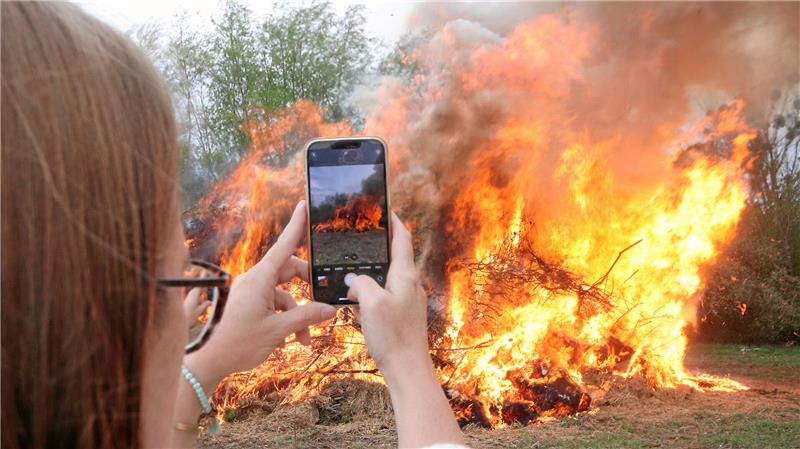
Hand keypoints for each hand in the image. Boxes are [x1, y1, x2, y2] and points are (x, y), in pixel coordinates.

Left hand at [186, 201, 335, 387]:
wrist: (207, 361)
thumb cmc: (238, 343)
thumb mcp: (277, 330)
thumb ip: (305, 317)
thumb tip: (329, 309)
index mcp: (259, 279)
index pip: (283, 246)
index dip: (296, 226)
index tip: (304, 206)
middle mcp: (254, 280)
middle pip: (288, 272)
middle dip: (307, 288)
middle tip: (323, 301)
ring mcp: (249, 292)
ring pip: (283, 293)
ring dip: (297, 314)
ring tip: (303, 339)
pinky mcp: (247, 304)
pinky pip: (272, 304)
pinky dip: (284, 319)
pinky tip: (289, 340)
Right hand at [347, 212, 428, 374]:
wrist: (407, 370)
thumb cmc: (393, 335)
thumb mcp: (371, 302)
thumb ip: (361, 282)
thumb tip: (354, 280)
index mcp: (405, 275)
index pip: (402, 239)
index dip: (394, 222)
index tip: (385, 210)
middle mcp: (409, 285)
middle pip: (392, 258)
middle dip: (375, 250)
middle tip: (358, 242)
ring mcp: (406, 301)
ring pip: (384, 280)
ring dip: (368, 277)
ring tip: (349, 276)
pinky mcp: (400, 317)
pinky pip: (382, 299)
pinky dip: (369, 298)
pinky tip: (355, 307)